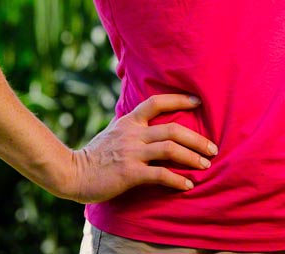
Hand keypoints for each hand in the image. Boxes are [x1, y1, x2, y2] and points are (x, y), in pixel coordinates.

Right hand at [56, 93, 217, 203]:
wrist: (72, 173)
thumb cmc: (95, 155)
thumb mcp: (114, 132)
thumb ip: (132, 127)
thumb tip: (150, 123)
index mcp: (129, 121)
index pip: (157, 102)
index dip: (179, 99)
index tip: (198, 102)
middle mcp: (133, 134)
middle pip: (173, 129)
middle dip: (197, 138)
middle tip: (212, 148)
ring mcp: (132, 153)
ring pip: (170, 150)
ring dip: (193, 157)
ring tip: (205, 165)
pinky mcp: (129, 173)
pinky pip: (160, 174)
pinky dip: (177, 180)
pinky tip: (187, 185)